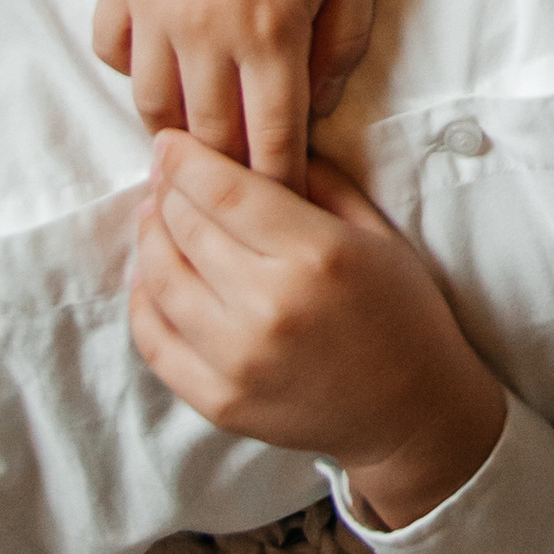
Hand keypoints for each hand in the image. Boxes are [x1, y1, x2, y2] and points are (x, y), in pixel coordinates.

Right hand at [93, 0, 376, 188]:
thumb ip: (342, 43)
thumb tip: (316, 105)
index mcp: (270, 31)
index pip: (272, 142)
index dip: (279, 185)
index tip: (284, 209)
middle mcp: (203, 30)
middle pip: (206, 139)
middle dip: (227, 174)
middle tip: (241, 189)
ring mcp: (153, 6)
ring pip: (149, 106)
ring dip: (176, 131)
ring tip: (199, 141)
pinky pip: (112, 53)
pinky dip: (135, 73)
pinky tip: (164, 71)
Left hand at [130, 133, 506, 527]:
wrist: (412, 411)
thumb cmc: (402, 312)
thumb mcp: (378, 233)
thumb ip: (322, 183)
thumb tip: (266, 146)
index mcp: (317, 254)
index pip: (224, 191)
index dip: (185, 159)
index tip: (169, 141)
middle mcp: (271, 306)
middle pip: (186, 228)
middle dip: (166, 192)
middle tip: (164, 175)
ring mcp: (239, 360)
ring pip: (161, 281)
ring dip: (150, 240)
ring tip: (154, 218)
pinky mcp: (220, 401)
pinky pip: (155, 342)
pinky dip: (141, 303)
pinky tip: (149, 278)